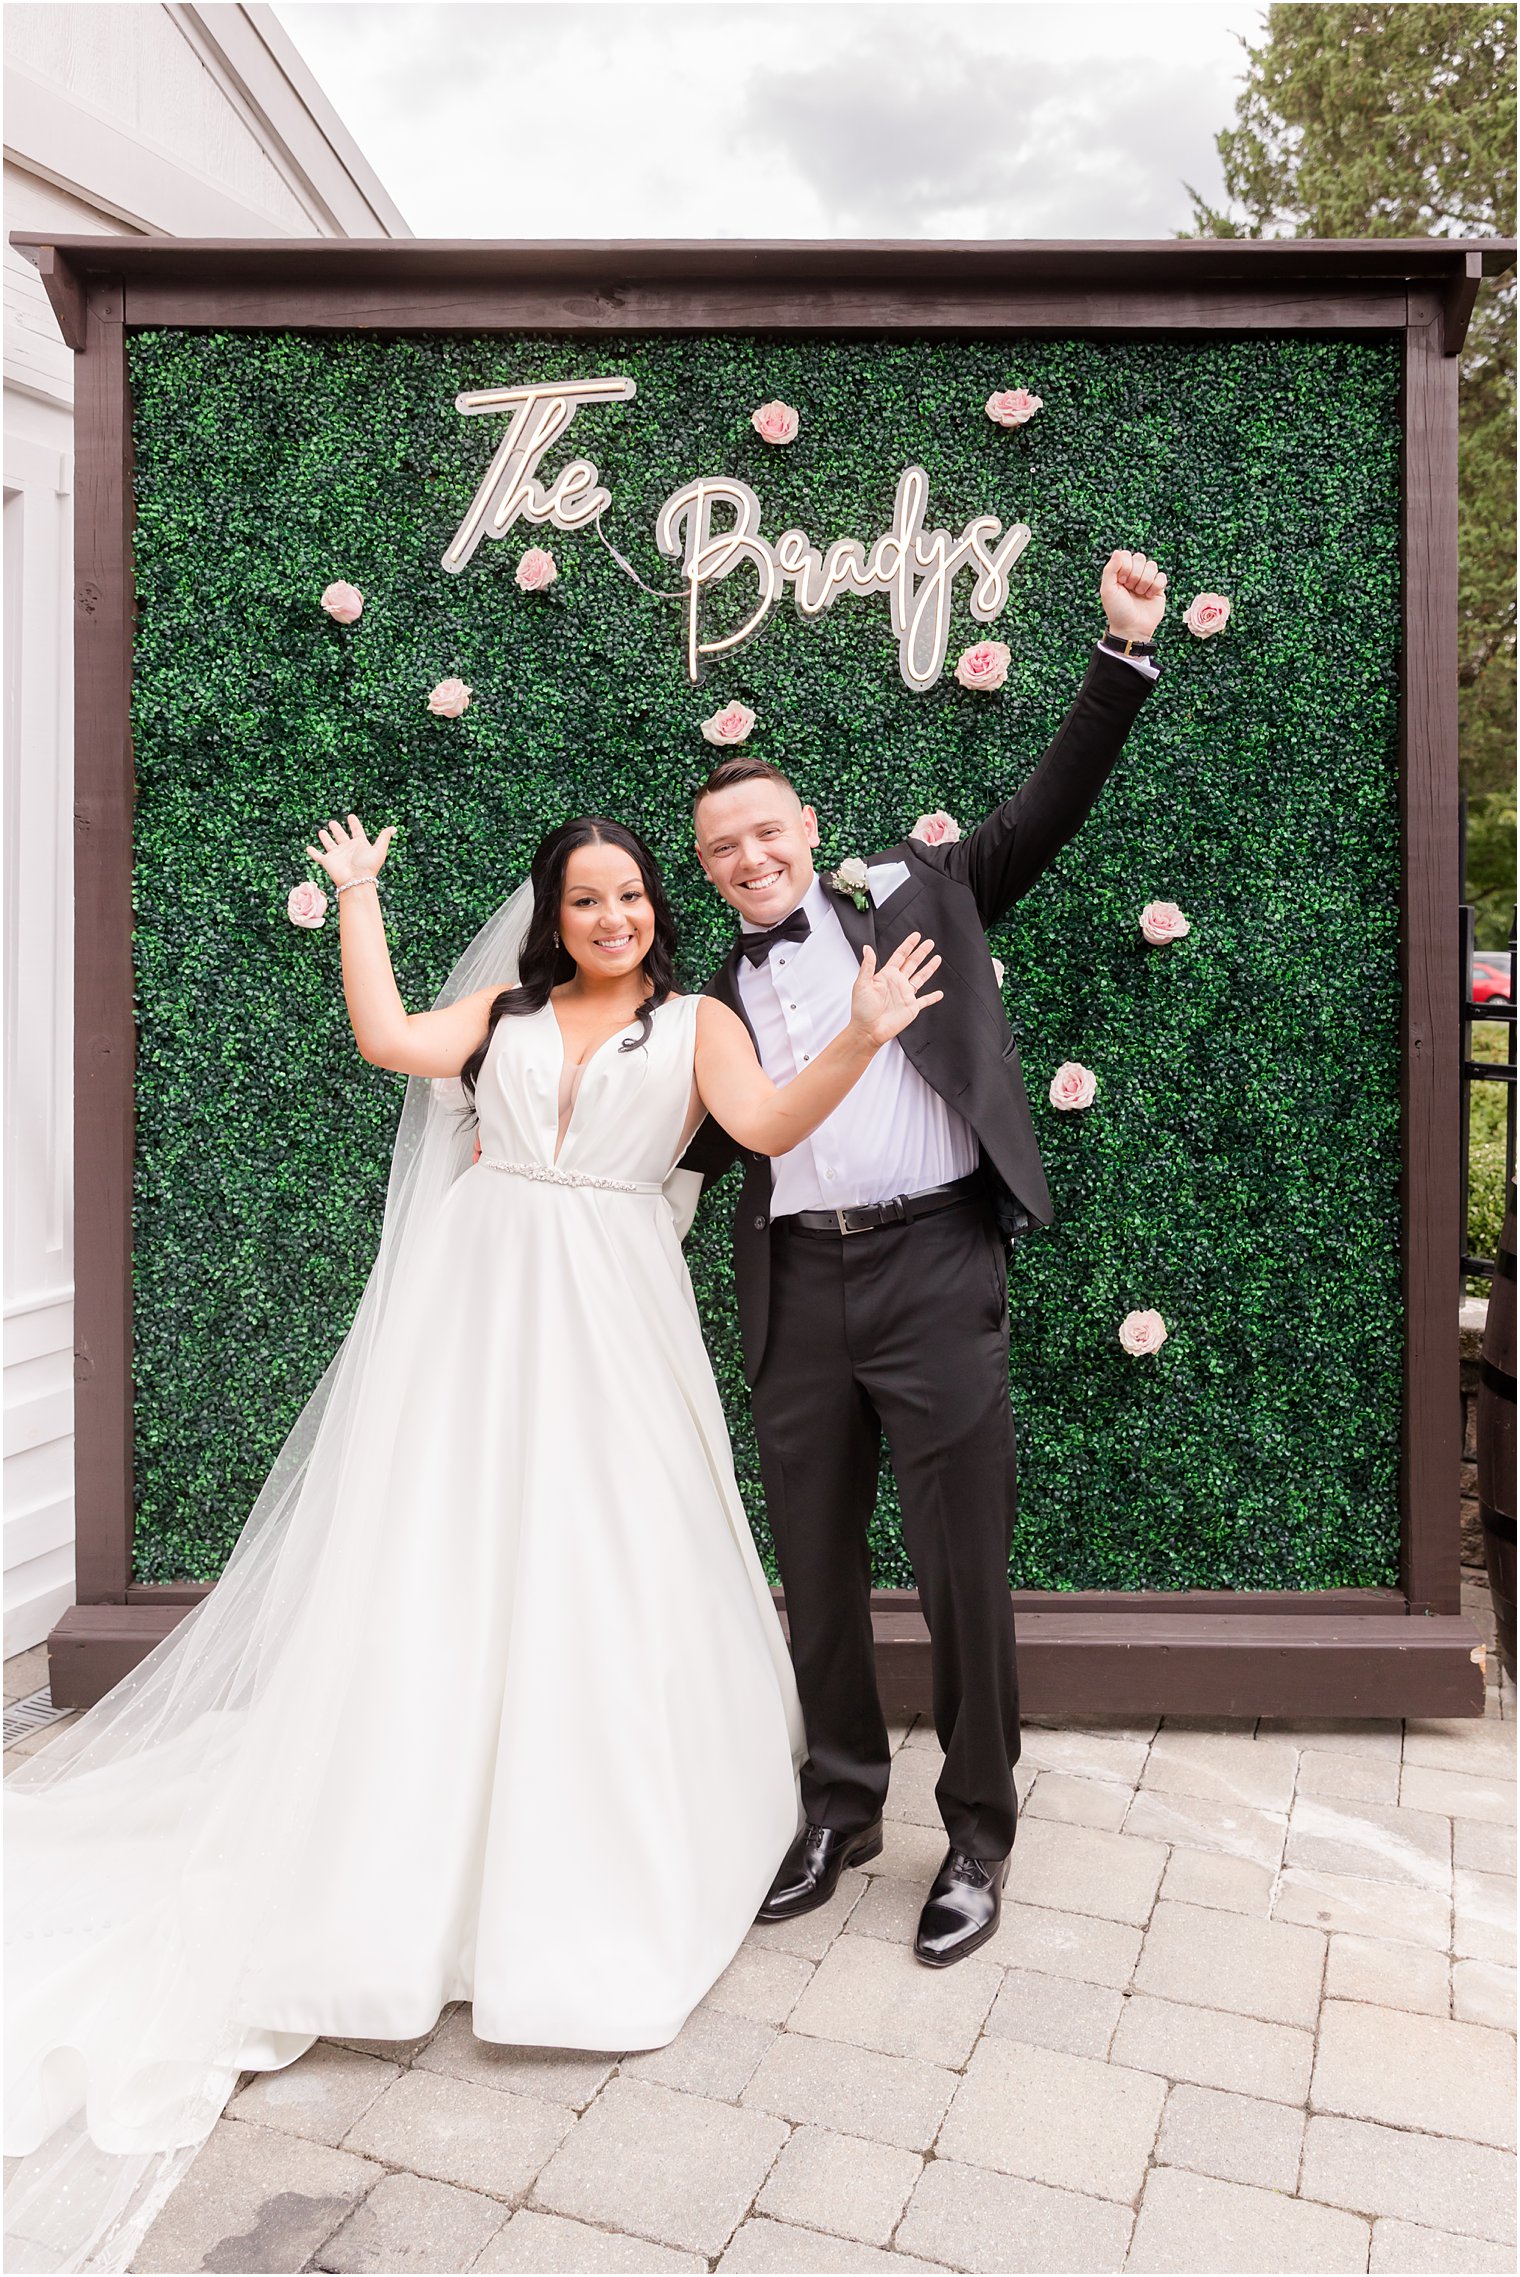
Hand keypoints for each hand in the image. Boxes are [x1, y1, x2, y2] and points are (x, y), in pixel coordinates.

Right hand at [305, 813, 395, 887]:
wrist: (356, 881)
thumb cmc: (368, 867)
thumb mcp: (379, 850)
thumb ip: (384, 838)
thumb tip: (394, 828)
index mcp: (360, 845)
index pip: (357, 831)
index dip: (354, 824)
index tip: (351, 816)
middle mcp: (348, 849)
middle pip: (341, 836)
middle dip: (337, 829)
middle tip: (332, 822)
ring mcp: (337, 855)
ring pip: (329, 844)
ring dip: (325, 838)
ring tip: (321, 831)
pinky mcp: (328, 862)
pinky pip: (318, 856)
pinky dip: (312, 852)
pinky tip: (308, 848)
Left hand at [848, 932, 943, 1047]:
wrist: (868, 1030)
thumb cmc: (861, 1009)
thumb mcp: (862, 984)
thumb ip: (867, 966)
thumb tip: (867, 947)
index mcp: (886, 975)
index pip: (900, 956)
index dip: (908, 945)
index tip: (916, 935)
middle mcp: (898, 983)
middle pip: (912, 963)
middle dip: (921, 952)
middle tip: (930, 942)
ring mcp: (906, 995)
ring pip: (920, 978)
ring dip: (929, 968)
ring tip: (937, 958)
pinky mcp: (911, 1007)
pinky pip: (925, 1001)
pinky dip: (933, 997)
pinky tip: (940, 993)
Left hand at [1100, 550, 1167, 641]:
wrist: (1132, 629)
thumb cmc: (1117, 611)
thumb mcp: (1107, 590)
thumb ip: (1110, 569)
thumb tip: (1117, 551)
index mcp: (1120, 573)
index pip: (1126, 555)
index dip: (1125, 565)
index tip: (1121, 580)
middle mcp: (1134, 575)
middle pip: (1140, 558)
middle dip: (1135, 573)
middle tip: (1130, 588)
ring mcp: (1146, 581)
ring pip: (1152, 565)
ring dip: (1145, 580)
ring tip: (1139, 593)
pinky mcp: (1158, 588)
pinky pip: (1162, 576)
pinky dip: (1156, 586)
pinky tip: (1149, 596)